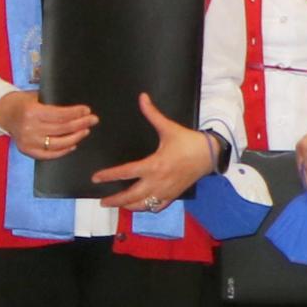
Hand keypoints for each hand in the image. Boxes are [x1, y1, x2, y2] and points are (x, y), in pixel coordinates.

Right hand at [0, 89, 97, 159]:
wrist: (3, 112)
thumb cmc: (22, 102)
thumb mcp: (36, 97)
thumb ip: (53, 103)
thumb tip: (77, 110)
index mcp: (32, 112)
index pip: (60, 115)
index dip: (76, 113)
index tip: (87, 111)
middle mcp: (29, 128)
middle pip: (62, 129)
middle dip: (81, 124)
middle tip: (92, 120)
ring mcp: (28, 141)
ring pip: (58, 143)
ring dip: (75, 137)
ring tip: (85, 131)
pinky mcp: (27, 150)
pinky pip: (49, 154)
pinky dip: (63, 150)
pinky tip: (73, 144)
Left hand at [94, 94, 214, 213]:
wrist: (210, 154)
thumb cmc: (188, 141)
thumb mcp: (168, 127)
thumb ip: (152, 113)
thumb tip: (142, 97)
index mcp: (154, 165)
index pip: (125, 173)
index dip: (108, 176)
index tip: (96, 178)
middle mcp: (158, 181)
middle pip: (131, 196)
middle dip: (115, 200)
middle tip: (102, 201)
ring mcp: (165, 190)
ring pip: (142, 205)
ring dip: (128, 206)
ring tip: (118, 204)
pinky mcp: (173, 195)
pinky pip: (157, 207)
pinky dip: (146, 208)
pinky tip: (139, 206)